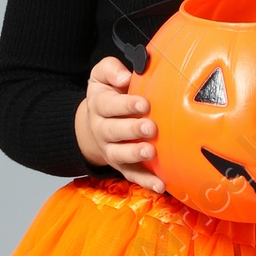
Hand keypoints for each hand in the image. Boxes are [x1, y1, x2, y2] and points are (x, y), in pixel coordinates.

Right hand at [75, 56, 165, 192]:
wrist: (95, 122)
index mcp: (99, 105)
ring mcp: (112, 150)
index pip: (109, 105)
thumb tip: (124, 76)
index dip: (125, 105)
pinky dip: (145, 182)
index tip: (144, 104)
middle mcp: (102, 129)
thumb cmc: (108, 94)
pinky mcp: (122, 165)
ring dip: (135, 155)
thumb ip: (111, 70)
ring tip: (150, 152)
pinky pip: (132, 175)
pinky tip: (160, 185)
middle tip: (150, 127)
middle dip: (132, 130)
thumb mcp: (102, 76)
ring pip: (119, 155)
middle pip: (113, 131)